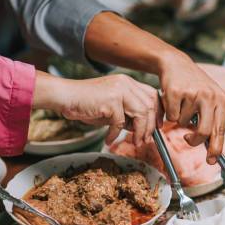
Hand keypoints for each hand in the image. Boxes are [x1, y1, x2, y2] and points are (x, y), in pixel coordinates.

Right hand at [34, 72, 161, 146]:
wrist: (65, 96)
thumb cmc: (86, 103)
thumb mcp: (112, 107)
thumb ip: (127, 114)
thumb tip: (141, 129)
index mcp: (128, 82)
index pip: (152, 95)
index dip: (158, 112)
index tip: (158, 127)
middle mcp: (126, 83)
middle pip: (150, 105)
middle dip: (151, 125)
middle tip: (146, 140)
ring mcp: (119, 90)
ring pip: (141, 113)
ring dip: (140, 132)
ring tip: (135, 143)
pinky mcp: (111, 100)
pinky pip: (120, 123)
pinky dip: (116, 134)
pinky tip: (108, 139)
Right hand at [158, 55, 224, 163]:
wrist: (176, 63)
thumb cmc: (193, 84)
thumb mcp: (209, 97)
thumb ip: (211, 118)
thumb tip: (211, 145)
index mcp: (220, 99)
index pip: (220, 129)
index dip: (216, 148)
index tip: (211, 160)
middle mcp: (209, 96)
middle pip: (204, 131)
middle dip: (194, 140)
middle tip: (188, 139)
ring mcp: (192, 94)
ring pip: (183, 123)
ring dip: (179, 118)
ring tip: (181, 104)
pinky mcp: (176, 92)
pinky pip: (171, 116)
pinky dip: (169, 112)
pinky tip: (173, 100)